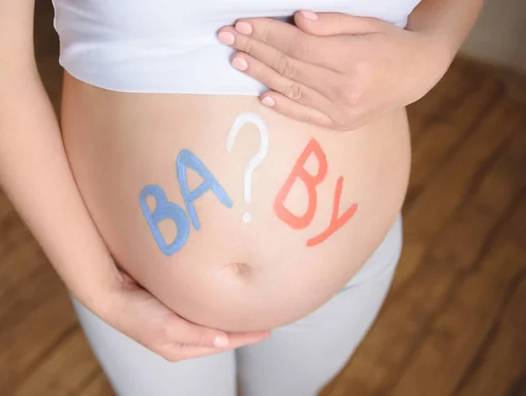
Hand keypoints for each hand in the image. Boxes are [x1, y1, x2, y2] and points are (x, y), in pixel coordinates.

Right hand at [83, 266, 270, 361]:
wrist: (110, 292)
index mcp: (182, 347)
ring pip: (210, 319)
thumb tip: (225, 341)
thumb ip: (197, 334)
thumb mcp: (168, 328)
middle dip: (239, 327)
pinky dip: (212, 302)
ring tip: (246, 306)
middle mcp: (182, 336)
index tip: (267, 329)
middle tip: (262, 316)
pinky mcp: (172, 305)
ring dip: (226, 314)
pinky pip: (199, 306)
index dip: (245, 336)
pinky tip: (220, 294)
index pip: (222, 343)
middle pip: (219, 333)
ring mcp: (177, 320)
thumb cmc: (136, 313)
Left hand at [217, 11, 452, 130]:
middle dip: (254, 49)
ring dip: (260, 74)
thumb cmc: (390, 42)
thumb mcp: (366, 23)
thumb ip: (331, 24)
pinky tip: (262, 94)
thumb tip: (296, 21)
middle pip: (289, 66)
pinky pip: (305, 114)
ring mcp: (342, 111)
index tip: (242, 23)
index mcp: (353, 60)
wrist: (417, 74)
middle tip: (228, 37)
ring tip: (237, 60)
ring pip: (291, 90)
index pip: (297, 46)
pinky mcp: (340, 124)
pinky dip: (282, 105)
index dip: (266, 34)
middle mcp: (345, 89)